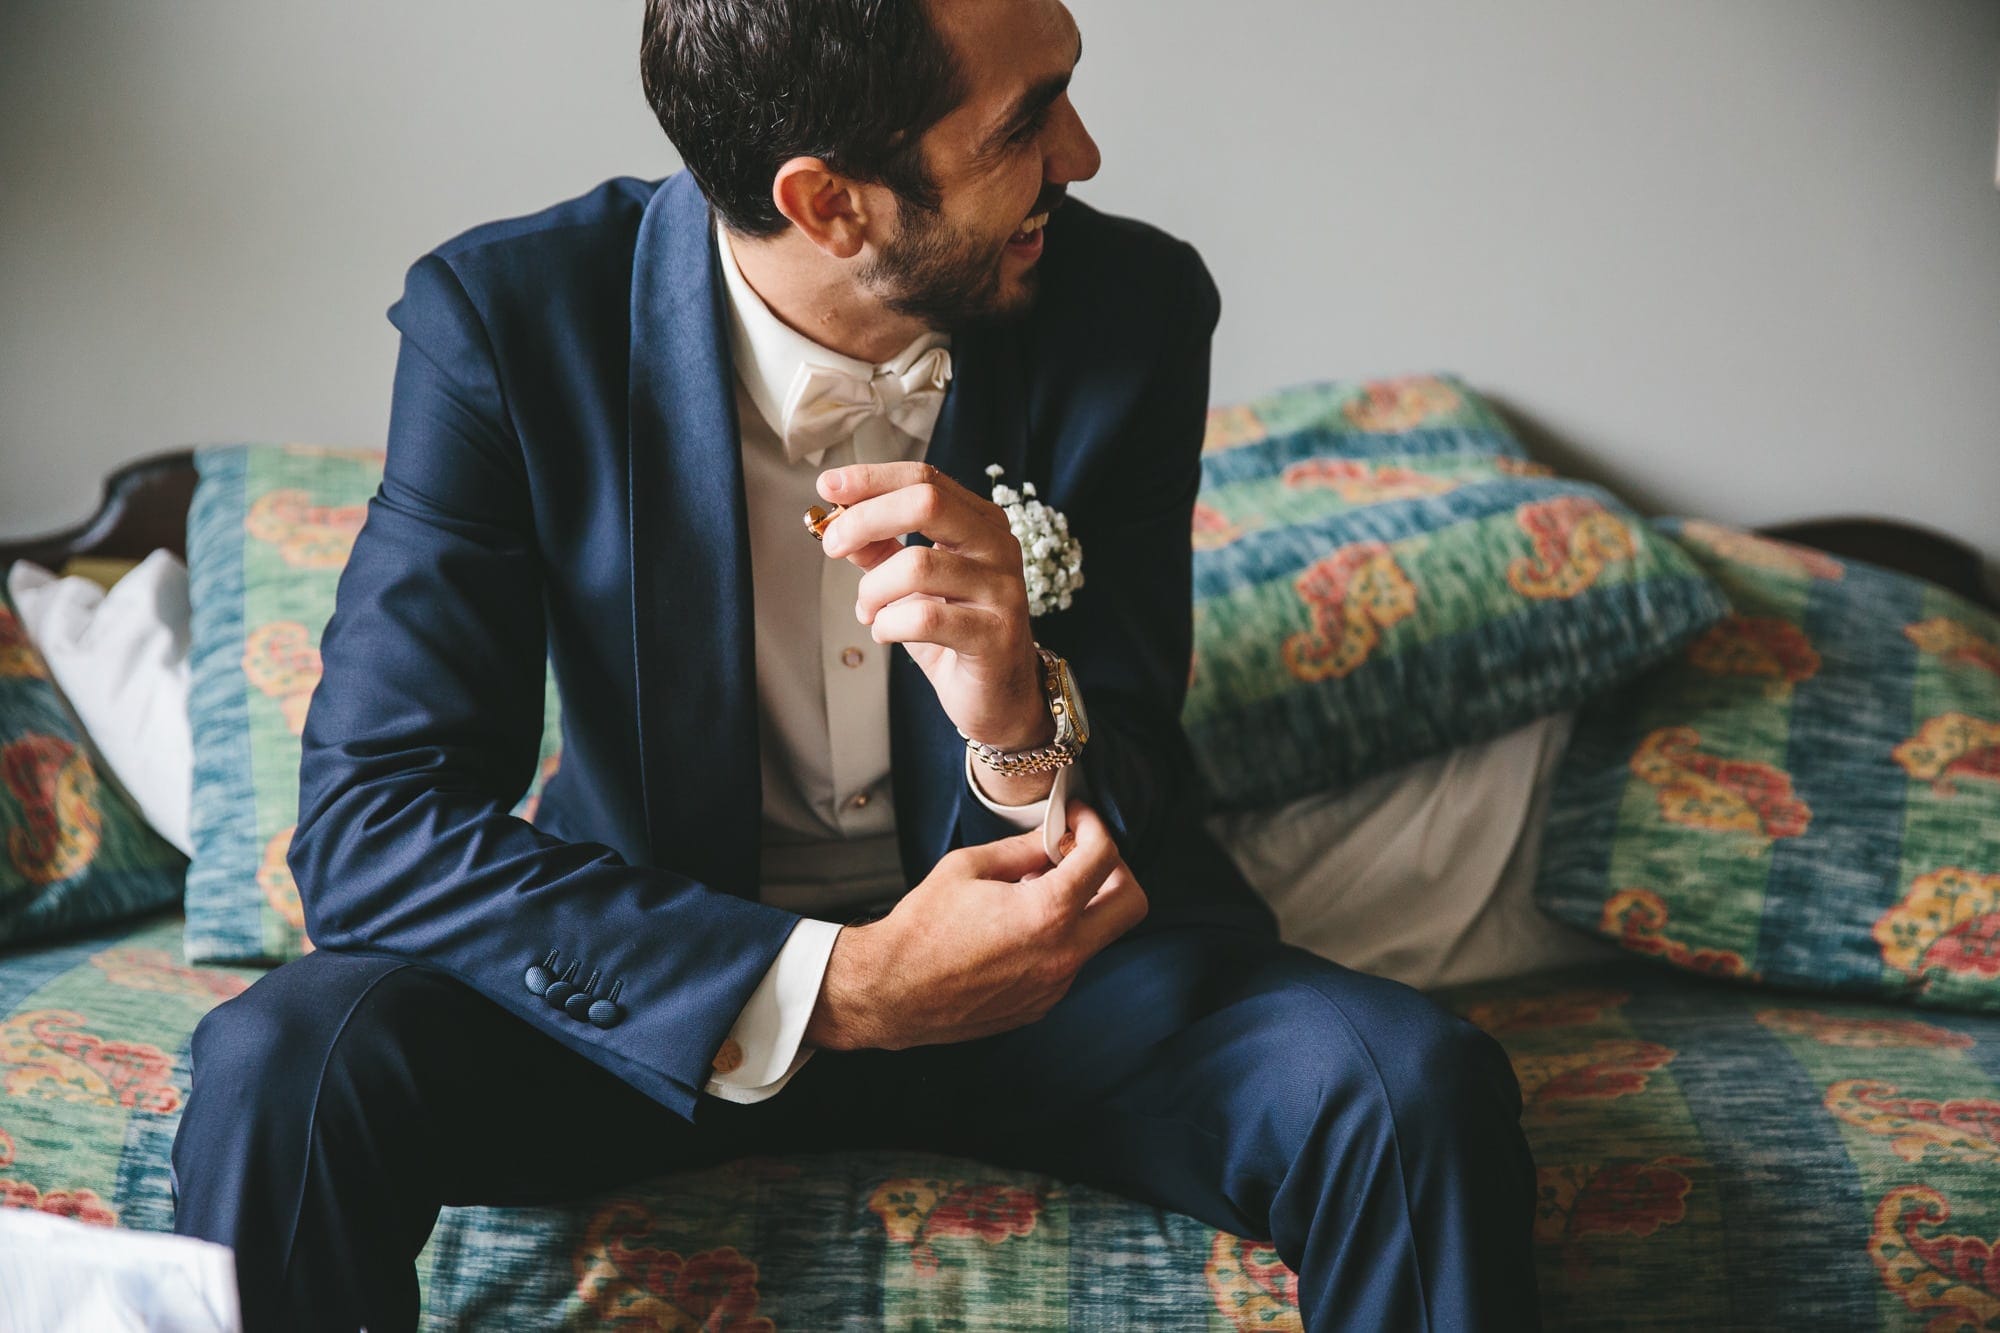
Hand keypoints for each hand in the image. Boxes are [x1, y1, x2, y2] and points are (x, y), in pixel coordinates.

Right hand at [802, 798, 1147, 1051]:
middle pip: (1132, 904)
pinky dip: (1060, 936)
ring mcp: (1056, 985)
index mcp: (1047, 913)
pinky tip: (1020, 927)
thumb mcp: (968, 867)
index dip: (1095, 826)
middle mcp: (1063, 954)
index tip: (1077, 819)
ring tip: (1037, 890)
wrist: (892, 992)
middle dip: (1115, 869)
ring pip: (1100, 935)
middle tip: (1080, 854)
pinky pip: (1070, 961)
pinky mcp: (1042, 1004)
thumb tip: (1052, 838)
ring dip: (1084, 905)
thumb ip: (1022, 849)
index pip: (1104, 857)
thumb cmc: (921, 929)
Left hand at [816, 461, 1050, 750]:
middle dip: (866, 519)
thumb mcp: (912, 585)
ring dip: (873, 589)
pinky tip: (886, 633)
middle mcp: (999, 547)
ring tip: (867, 610)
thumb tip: (836, 523)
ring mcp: (1002, 591)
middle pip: (928, 503)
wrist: (1000, 696)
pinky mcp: (994, 636)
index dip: (872, 479)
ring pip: (918, 565)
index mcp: (982, 523)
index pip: (925, 479)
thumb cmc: (955, 633)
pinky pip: (925, 618)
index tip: (827, 486)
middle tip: (832, 545)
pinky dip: (889, 624)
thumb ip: (881, 550)